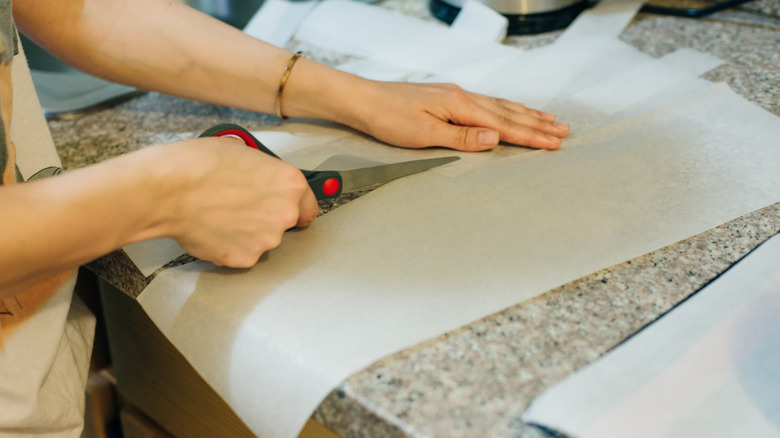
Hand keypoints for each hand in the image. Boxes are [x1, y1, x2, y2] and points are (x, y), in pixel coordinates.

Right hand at [159, 137, 317, 267]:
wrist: (168, 191)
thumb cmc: (198, 165)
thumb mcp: (240, 150)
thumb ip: (260, 168)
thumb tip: (256, 174)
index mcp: (290, 184)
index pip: (309, 205)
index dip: (296, 206)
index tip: (289, 209)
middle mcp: (284, 214)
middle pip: (284, 223)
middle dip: (266, 217)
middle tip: (239, 206)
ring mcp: (265, 240)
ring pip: (262, 239)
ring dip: (248, 232)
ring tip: (220, 215)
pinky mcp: (244, 258)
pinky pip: (242, 253)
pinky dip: (230, 245)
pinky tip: (213, 229)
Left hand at [348, 81, 568, 151]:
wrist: (363, 100)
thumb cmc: (388, 118)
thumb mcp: (424, 133)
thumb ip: (462, 137)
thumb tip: (495, 136)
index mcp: (460, 106)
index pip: (504, 124)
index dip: (531, 136)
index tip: (554, 143)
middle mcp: (462, 97)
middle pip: (508, 113)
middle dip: (538, 124)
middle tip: (564, 132)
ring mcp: (455, 96)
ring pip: (499, 106)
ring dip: (526, 114)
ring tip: (548, 119)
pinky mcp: (446, 99)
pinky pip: (486, 104)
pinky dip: (505, 109)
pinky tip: (508, 111)